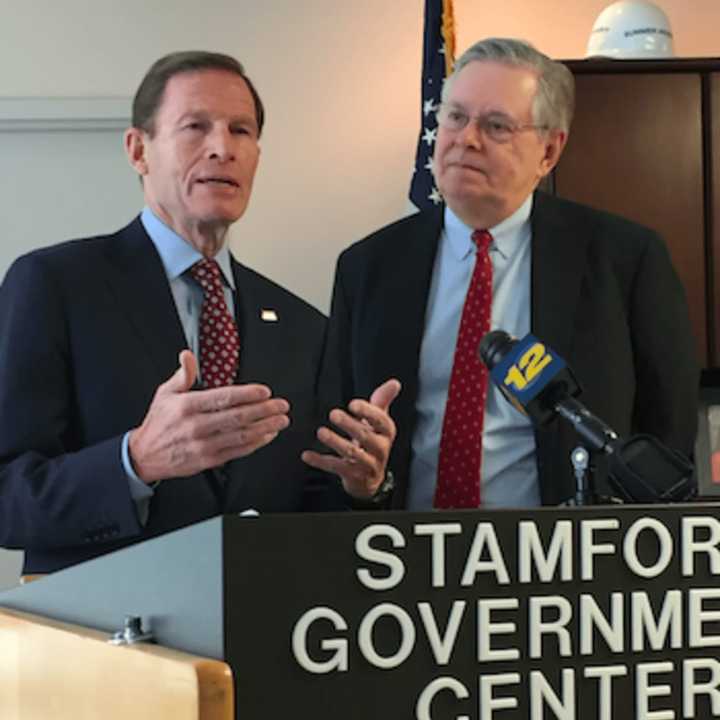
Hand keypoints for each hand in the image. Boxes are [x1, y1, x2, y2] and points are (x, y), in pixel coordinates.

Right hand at [128, 350, 289, 482]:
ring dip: (265, 427)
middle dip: (264, 410)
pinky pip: (237, 451)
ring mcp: (203, 444)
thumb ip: (182, 375)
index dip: (247, 394)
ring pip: (241, 435)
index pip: (223, 397)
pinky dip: (256, 443)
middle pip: (237, 416)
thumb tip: (187, 355)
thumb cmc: (159, 422)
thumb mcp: (165, 393)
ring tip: (281, 420)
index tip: (265, 391)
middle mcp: (196, 426)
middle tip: (281, 405)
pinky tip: (268, 435)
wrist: (145, 455)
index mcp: (187, 406)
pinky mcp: (208, 460)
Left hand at [302, 379, 400, 498]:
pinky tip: (307, 455)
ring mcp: (367, 464)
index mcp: (386, 432)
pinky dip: (320, 462)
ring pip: (351, 453)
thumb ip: (383, 401)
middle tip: (333, 414)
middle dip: (349, 424)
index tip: (352, 404)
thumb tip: (394, 383)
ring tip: (321, 432)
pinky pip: (336, 468)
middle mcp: (380, 449)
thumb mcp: (379, 422)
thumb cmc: (373, 442)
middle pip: (365, 436)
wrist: (371, 478)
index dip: (367, 412)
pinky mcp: (353, 476)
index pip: (380, 421)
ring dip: (335, 442)